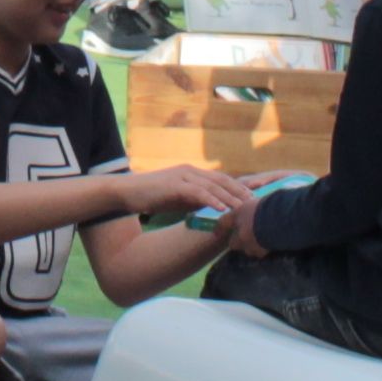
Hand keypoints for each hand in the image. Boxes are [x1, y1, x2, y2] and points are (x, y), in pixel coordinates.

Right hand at [131, 167, 251, 237]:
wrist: (126, 192)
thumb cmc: (151, 197)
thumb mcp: (177, 198)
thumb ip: (194, 200)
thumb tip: (211, 208)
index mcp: (192, 174)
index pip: (220, 179)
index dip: (237, 187)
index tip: (252, 197)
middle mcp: (190, 171)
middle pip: (221, 180)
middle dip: (240, 190)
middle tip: (255, 202)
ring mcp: (182, 176)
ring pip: (213, 186)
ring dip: (230, 197)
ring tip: (244, 207)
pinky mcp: (174, 185)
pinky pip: (198, 193)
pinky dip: (212, 200)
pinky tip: (222, 209)